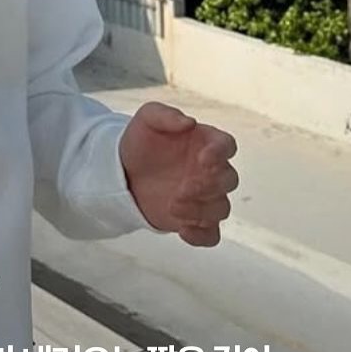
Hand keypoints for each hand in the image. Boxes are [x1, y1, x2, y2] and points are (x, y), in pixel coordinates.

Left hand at [119, 101, 238, 246]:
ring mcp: (205, 197)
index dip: (220, 153)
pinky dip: (203, 236)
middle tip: (182, 188)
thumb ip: (165, 115)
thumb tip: (189, 122)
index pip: (227, 146)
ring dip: (201, 210)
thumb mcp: (146, 119)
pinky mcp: (194, 219)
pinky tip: (183, 231)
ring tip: (172, 206)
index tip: (203, 160)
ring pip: (221, 209)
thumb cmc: (140, 142)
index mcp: (205, 144)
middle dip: (208, 186)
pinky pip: (212, 235)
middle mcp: (211, 171)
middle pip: (228, 180)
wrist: (122, 172)